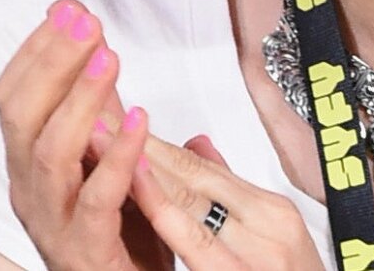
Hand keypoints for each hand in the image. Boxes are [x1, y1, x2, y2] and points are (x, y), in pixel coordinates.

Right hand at [0, 0, 169, 270]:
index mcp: (27, 166)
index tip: (66, 8)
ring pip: (50, 155)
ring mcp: (54, 224)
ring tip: (110, 58)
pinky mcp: (87, 253)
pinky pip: (97, 201)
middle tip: (85, 22)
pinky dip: (117, 158)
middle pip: (21, 117)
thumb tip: (92, 34)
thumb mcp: (107, 157)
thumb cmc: (121, 228)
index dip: (35, 50)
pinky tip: (140, 122)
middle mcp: (30, 191)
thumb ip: (100, 105)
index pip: (12, 97)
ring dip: (79, 100)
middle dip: (51, 62)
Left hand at [120, 131, 326, 269]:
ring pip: (194, 208)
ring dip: (146, 173)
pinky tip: (145, 196)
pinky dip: (171, 219)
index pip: (205, 171)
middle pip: (196, 182)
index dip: (158, 143)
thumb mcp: (270, 234)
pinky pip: (201, 248)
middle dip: (144, 148)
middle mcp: (268, 229)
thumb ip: (230, 191)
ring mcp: (256, 257)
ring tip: (108, 144)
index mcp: (273, 212)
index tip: (121, 119)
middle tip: (100, 117)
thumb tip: (196, 146)